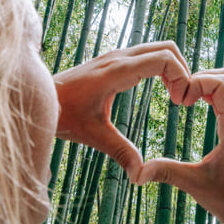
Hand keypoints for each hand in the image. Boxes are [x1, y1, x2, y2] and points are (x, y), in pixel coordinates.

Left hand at [53, 41, 190, 180]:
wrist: (40, 99)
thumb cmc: (63, 115)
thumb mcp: (93, 135)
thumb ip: (120, 152)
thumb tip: (140, 176)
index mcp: (117, 71)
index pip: (163, 58)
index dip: (181, 76)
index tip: (181, 103)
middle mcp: (119, 57)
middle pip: (166, 47)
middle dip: (182, 70)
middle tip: (183, 99)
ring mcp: (116, 56)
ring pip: (157, 48)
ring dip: (173, 68)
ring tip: (175, 96)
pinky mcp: (113, 61)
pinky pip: (146, 55)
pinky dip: (161, 68)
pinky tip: (161, 91)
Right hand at [136, 68, 223, 223]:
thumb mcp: (192, 183)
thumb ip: (166, 172)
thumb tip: (136, 174)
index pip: (221, 83)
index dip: (197, 83)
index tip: (180, 101)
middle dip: (201, 77)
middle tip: (180, 96)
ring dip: (207, 83)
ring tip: (185, 98)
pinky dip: (212, 92)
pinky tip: (194, 104)